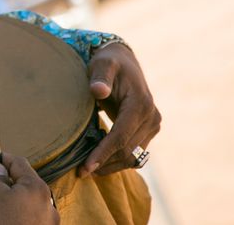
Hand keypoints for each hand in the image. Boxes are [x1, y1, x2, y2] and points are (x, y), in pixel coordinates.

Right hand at [0, 152, 58, 224]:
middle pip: (24, 184)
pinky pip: (28, 219)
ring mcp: (48, 224)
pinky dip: (15, 215)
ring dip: (9, 200)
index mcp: (37, 188)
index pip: (18, 163)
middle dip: (4, 182)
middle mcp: (48, 204)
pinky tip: (2, 221)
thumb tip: (0, 170)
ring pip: (26, 203)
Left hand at [79, 43, 160, 176]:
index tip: (85, 167)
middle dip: (104, 163)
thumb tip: (99, 91)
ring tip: (88, 171)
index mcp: (141, 104)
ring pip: (133, 156)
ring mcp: (153, 125)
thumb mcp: (102, 65)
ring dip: (112, 166)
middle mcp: (151, 117)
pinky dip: (118, 160)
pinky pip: (135, 152)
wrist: (123, 61)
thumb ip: (100, 77)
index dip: (103, 153)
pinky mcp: (149, 130)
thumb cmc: (108, 63)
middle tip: (81, 173)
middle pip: (127, 151)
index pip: (121, 136)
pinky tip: (100, 162)